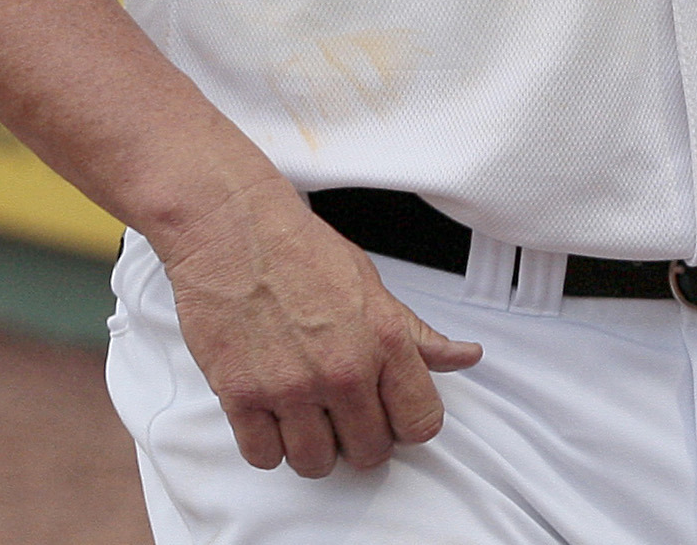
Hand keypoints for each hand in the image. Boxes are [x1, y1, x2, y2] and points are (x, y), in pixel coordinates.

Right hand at [149, 181, 482, 476]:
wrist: (233, 231)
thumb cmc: (301, 252)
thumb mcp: (374, 288)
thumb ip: (418, 335)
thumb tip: (463, 357)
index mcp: (385, 341)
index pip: (420, 422)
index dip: (408, 426)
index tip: (394, 418)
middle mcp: (342, 370)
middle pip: (369, 452)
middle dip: (361, 441)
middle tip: (346, 417)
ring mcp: (291, 387)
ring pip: (315, 463)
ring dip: (314, 449)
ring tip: (309, 419)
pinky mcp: (241, 396)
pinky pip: (264, 457)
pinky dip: (269, 446)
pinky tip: (273, 418)